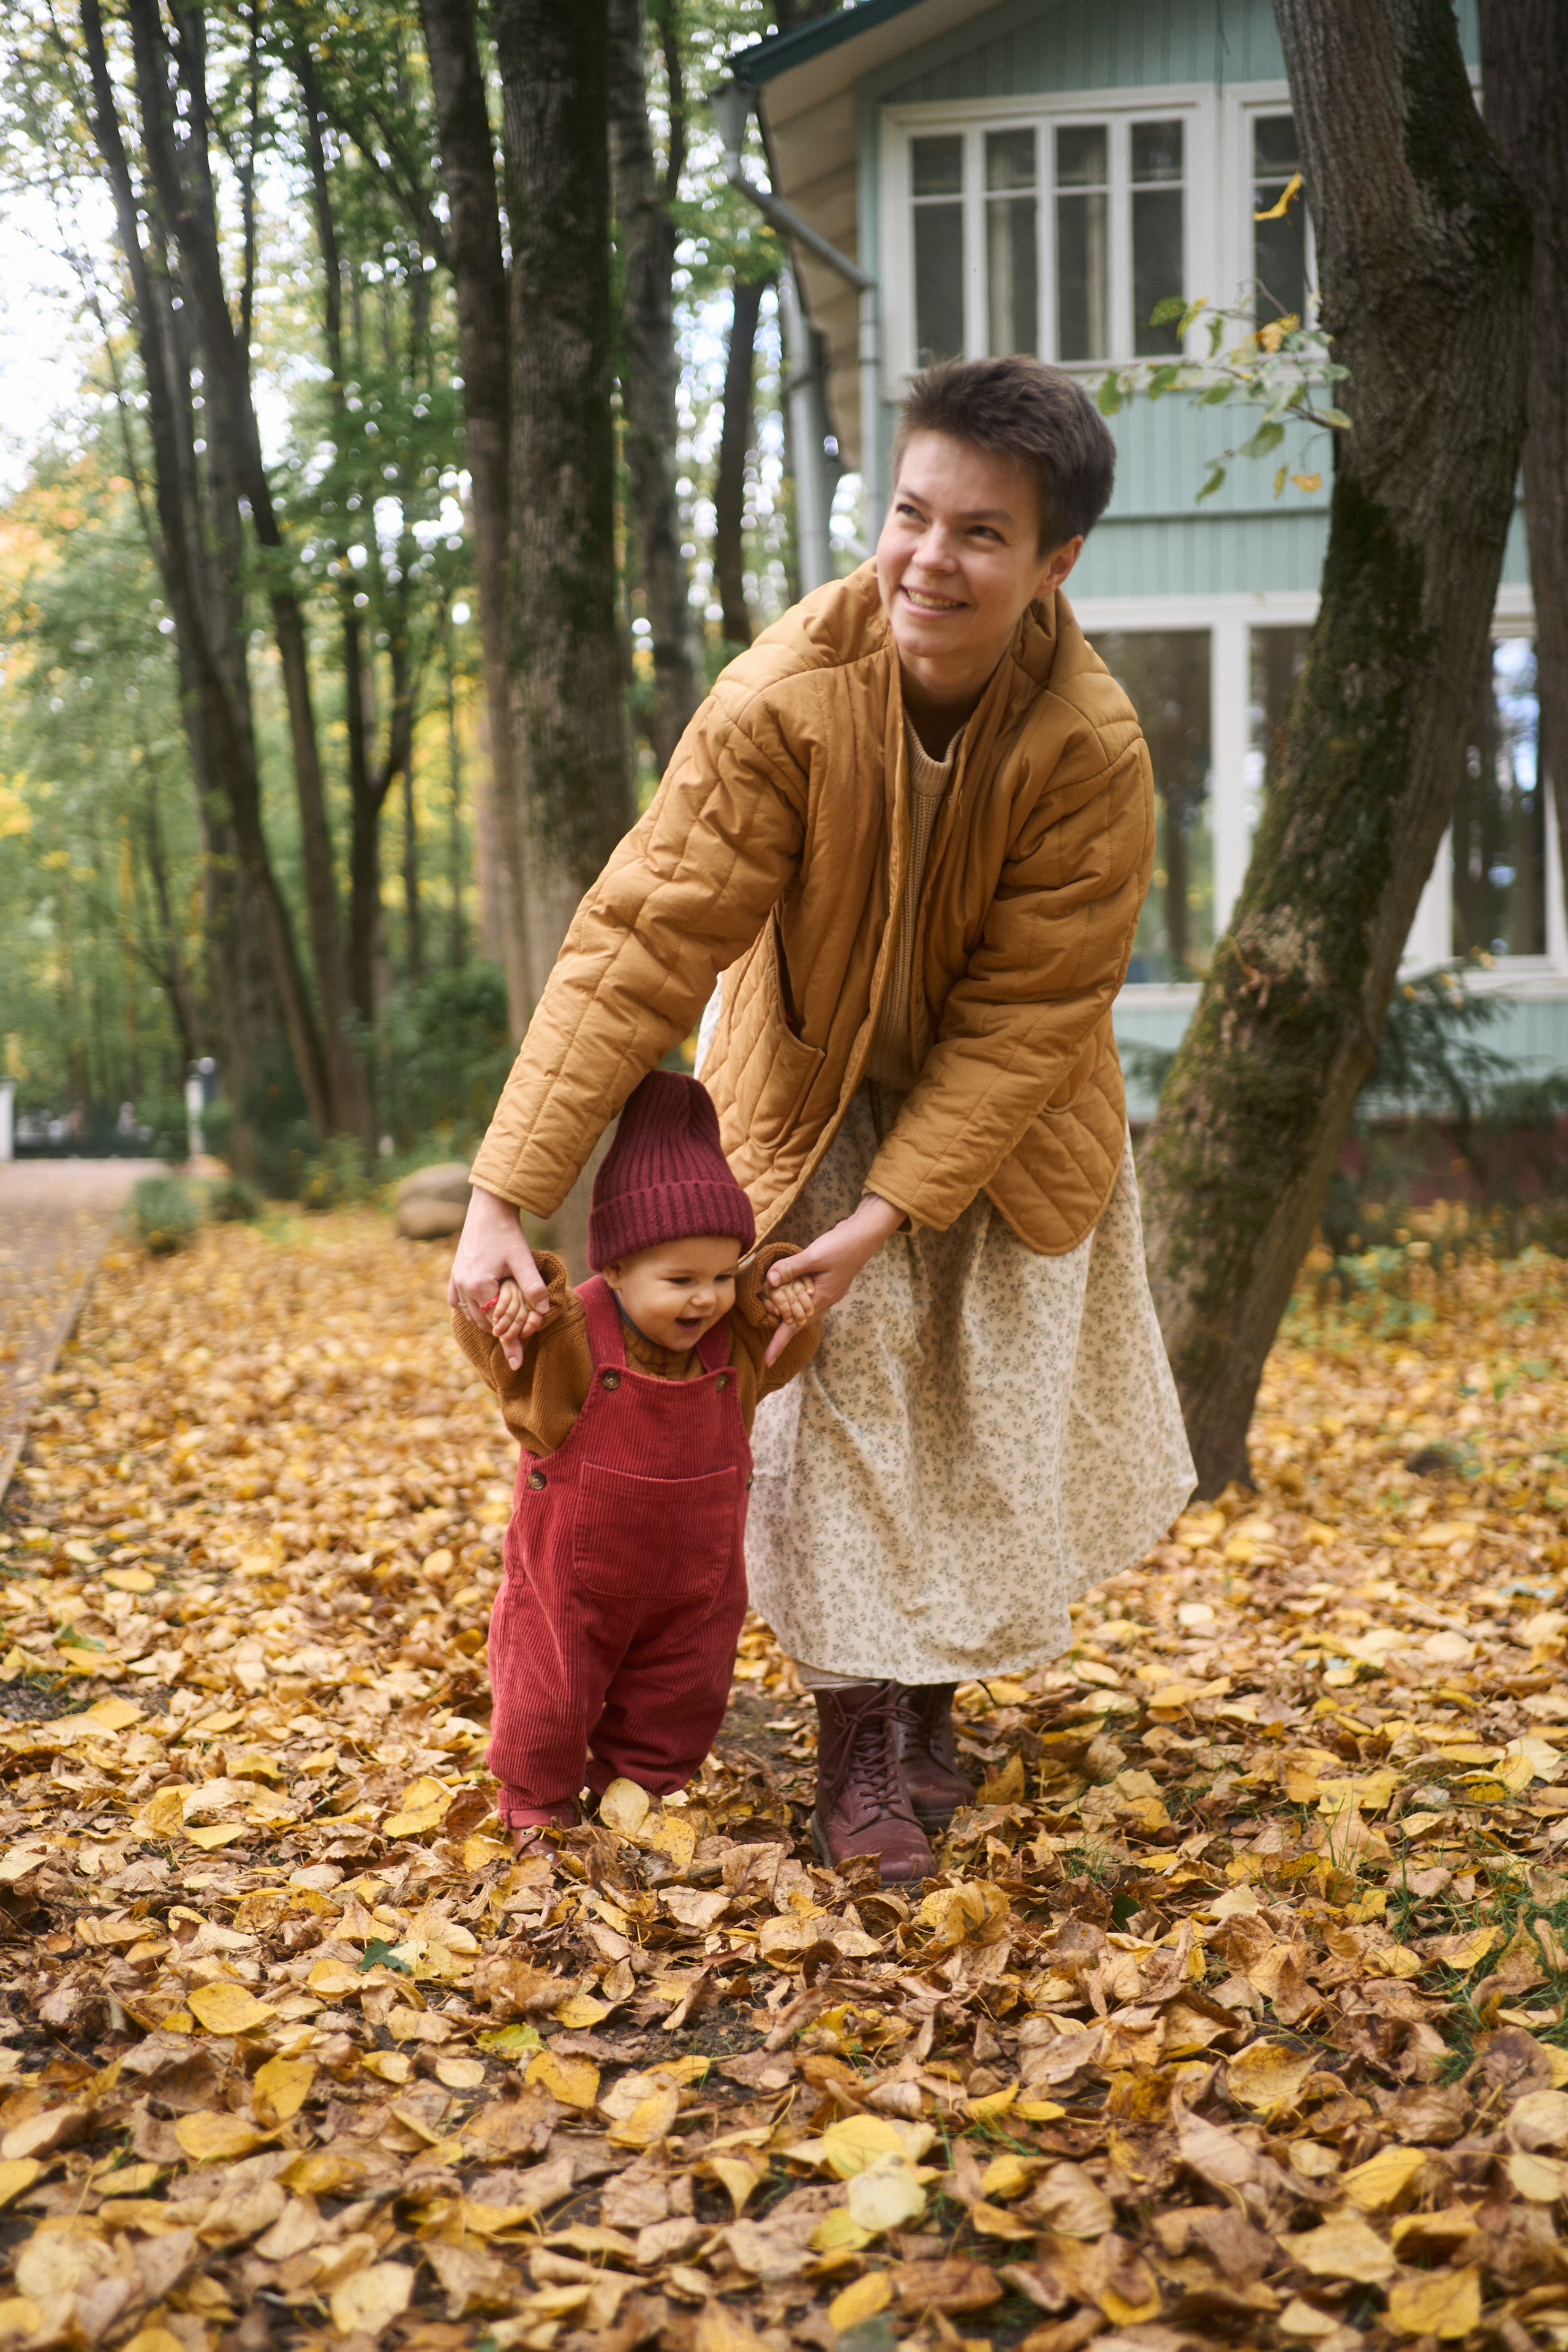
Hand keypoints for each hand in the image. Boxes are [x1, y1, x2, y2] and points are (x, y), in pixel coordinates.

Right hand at [450, 1185, 550, 1369]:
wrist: (488, 1209)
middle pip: (483, 1322)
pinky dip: (470, 1310)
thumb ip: (533, 1287)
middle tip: (517, 1340)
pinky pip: (458, 1303)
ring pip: (470, 1315)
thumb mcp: (524, 1259)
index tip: (517, 1362)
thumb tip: (545, 1312)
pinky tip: (483, 1309)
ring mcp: (455, 1280)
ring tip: (504, 1323)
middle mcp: (462, 1285)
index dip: (509, 1340)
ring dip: (486, 1320)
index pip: (495, 1323)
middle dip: (500, 1330)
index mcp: (478, 1284)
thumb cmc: (508, 1233)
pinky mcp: (454, 1274)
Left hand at [761, 1193, 902, 1365]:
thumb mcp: (814, 1256)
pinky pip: (809, 1298)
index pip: (795, 1327)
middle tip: (765, 1329)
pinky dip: (796, 1298)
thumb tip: (769, 1281)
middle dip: (782, 1330)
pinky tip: (789, 1292)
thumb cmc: (843, 1245)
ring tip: (773, 1313)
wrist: (866, 1234)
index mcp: (821, 1298)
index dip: (779, 1344)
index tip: (767, 1361)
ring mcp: (828, 1291)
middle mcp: (825, 1299)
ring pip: (805, 1311)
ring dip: (789, 1313)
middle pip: (799, 1322)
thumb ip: (791, 1268)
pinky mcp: (828, 1281)